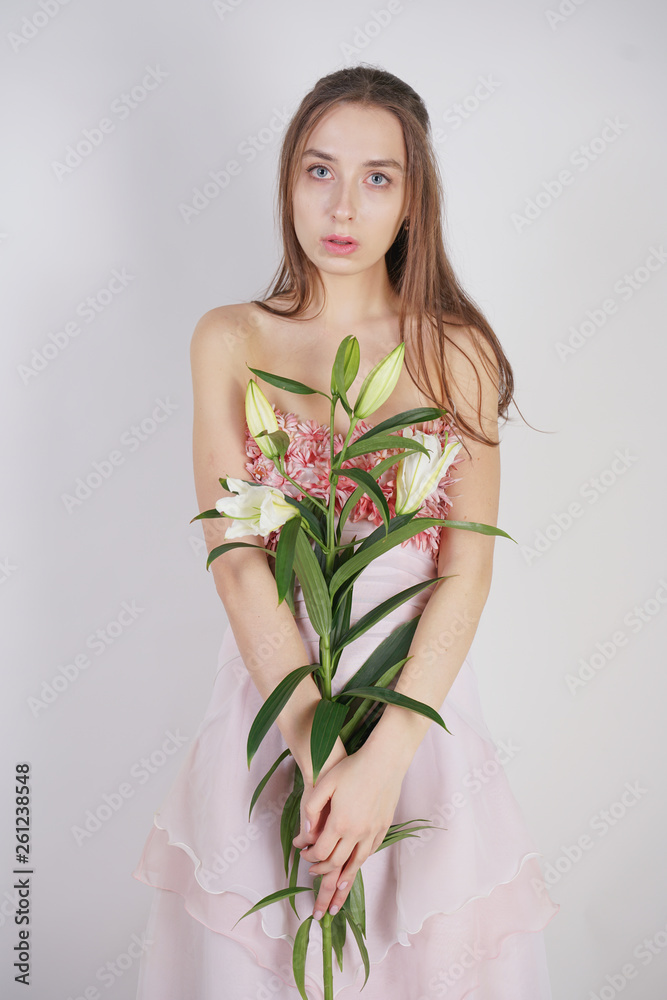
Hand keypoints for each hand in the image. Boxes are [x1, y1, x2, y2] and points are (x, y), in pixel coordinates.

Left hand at [292, 743, 404, 919]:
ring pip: (356, 864)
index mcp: (340, 823)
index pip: (321, 853)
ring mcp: (372, 831)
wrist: (384, 761)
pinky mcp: (383, 827)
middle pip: (337, 864)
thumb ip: (311, 809)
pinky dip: (359, 863)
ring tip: (336, 895)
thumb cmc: (352, 768)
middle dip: (322, 877)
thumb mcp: (324, 784)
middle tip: (314, 881)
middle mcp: (357, 832)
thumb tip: (304, 835)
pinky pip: (369, 852)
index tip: (304, 857)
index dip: (310, 858)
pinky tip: (355, 866)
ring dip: (343, 881)